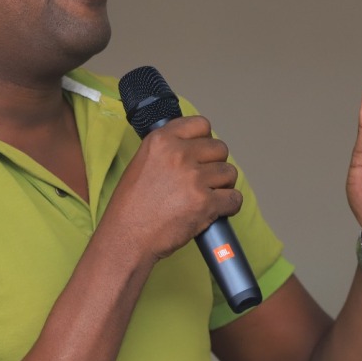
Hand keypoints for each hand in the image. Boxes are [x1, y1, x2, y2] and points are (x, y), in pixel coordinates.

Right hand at [104, 116, 242, 261]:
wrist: (127, 236)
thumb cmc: (131, 206)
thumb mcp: (142, 162)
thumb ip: (167, 150)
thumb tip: (192, 147)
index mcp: (161, 140)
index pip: (201, 124)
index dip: (204, 140)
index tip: (201, 152)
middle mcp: (178, 155)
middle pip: (219, 148)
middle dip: (215, 164)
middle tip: (203, 179)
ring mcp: (194, 178)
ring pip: (229, 173)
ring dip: (223, 185)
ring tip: (207, 195)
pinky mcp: (205, 203)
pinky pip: (234, 198)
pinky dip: (229, 205)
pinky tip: (216, 209)